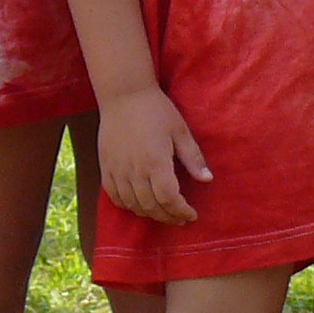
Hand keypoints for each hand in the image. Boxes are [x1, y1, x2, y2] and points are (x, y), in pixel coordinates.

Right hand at [97, 86, 206, 224]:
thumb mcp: (180, 131)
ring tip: (163, 213)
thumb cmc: (156, 110)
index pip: (169, 199)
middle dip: (169, 217)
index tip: (191, 215)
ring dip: (150, 214)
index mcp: (156, 162)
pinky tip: (139, 205)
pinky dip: (128, 206)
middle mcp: (135, 171)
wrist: (124, 95)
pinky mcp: (106, 167)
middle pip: (152, 206)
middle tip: (181, 218)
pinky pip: (115, 196)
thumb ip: (193, 157)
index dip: (181, 211)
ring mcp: (118, 170)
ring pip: (133, 205)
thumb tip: (207, 179)